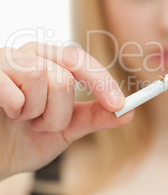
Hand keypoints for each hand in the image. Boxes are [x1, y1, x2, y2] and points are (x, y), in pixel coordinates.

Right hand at [0, 43, 132, 179]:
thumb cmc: (21, 140)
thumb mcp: (64, 130)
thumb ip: (93, 117)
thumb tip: (128, 112)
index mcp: (46, 61)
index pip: (79, 60)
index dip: (101, 82)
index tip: (119, 105)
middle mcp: (27, 54)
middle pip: (64, 75)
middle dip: (59, 113)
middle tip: (41, 126)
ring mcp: (4, 60)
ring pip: (42, 76)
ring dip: (36, 113)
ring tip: (20, 120)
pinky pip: (14, 89)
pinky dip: (16, 110)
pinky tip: (6, 115)